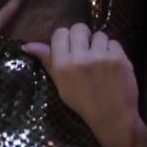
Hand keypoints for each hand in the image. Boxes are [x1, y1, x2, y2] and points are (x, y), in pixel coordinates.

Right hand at [23, 24, 138, 145]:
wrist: (113, 118)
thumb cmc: (83, 103)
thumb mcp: (61, 85)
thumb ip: (47, 61)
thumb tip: (27, 45)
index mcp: (62, 65)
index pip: (60, 33)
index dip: (65, 38)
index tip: (70, 48)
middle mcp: (80, 58)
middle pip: (79, 28)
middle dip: (83, 36)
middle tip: (86, 50)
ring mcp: (101, 57)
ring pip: (99, 34)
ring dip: (99, 45)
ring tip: (101, 60)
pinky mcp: (119, 58)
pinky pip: (114, 42)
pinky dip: (113, 52)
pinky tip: (112, 65)